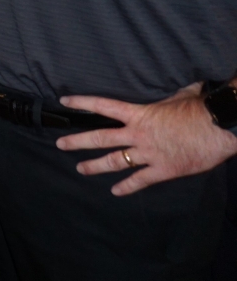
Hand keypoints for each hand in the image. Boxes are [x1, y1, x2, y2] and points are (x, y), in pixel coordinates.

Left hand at [56, 83, 236, 195]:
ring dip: (95, 166)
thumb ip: (167, 95)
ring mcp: (149, 153)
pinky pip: (140, 180)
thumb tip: (174, 89)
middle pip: (100, 137)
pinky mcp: (163, 170)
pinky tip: (115, 191)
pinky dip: (127, 187)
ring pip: (115, 161)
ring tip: (81, 169)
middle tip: (60, 145)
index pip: (103, 105)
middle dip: (78, 142)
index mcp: (139, 114)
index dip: (82, 103)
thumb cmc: (200, 108)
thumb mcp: (179, 94)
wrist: (220, 128)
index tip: (64, 102)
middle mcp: (138, 134)